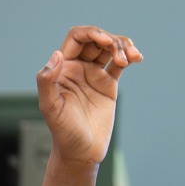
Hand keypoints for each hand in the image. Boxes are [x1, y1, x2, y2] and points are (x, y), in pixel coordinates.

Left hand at [35, 26, 140, 166]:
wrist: (81, 152)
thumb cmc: (62, 132)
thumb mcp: (50, 108)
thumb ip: (47, 82)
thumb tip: (56, 55)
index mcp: (63, 68)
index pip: (77, 37)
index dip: (91, 33)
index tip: (105, 41)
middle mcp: (78, 67)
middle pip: (96, 39)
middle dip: (110, 40)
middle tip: (120, 55)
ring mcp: (94, 75)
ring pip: (110, 48)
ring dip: (122, 46)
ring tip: (131, 58)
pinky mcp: (108, 84)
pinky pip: (119, 64)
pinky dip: (129, 56)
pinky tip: (137, 58)